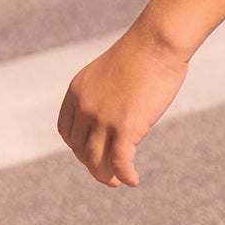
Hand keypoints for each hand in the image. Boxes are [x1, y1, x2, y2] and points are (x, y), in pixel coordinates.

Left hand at [57, 24, 189, 187]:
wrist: (157, 43)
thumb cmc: (143, 53)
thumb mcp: (113, 73)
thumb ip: (106, 94)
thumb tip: (115, 115)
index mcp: (77, 91)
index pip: (67, 131)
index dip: (77, 147)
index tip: (90, 153)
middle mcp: (84, 107)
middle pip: (80, 148)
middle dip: (92, 164)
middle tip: (108, 174)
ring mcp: (103, 118)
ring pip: (96, 160)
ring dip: (106, 176)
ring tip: (118, 181)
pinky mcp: (125, 128)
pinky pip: (120, 161)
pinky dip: (125, 174)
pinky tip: (133, 180)